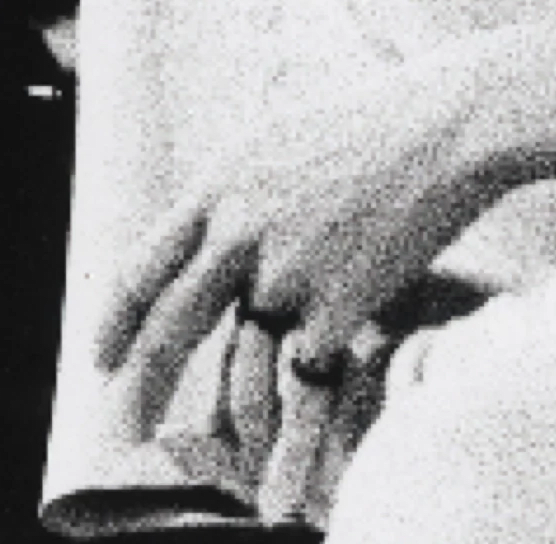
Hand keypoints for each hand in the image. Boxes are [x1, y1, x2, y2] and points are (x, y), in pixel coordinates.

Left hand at [91, 22, 555, 447]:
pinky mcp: (335, 302)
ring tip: (244, 434)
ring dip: (240, 405)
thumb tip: (208, 228)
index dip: (116, 323)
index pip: (143, 269)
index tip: (102, 361)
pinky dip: (320, 367)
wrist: (453, 123)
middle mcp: (239, 228)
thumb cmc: (382, 120)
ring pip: (246, 356)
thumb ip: (238, 186)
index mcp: (220, 184)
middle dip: (143, 385)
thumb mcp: (282, 133)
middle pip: (172, 326)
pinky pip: (311, 358)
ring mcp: (286, 268)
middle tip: (128, 424)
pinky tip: (337, 363)